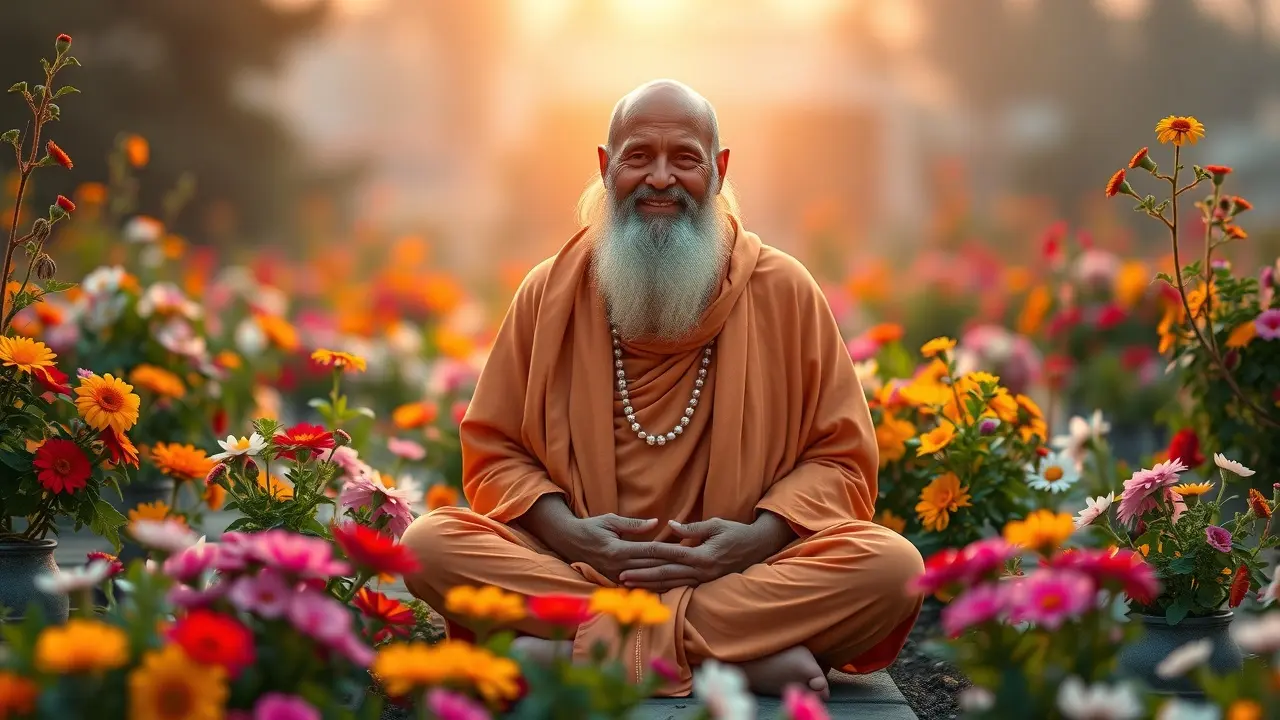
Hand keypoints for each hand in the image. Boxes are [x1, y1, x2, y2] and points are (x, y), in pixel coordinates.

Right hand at [555, 513, 675, 583]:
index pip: (650, 551)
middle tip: (695, 565)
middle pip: (653, 567)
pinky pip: (639, 585)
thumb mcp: (611, 520)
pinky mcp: (615, 581)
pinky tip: (669, 585)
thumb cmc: (591, 527)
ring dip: (668, 579)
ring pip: (648, 579)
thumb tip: (657, 523)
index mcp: (618, 550)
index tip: (687, 550)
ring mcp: (616, 576)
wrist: (569, 542)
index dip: (670, 550)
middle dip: (675, 566)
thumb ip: (634, 525)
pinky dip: (655, 585)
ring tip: (687, 578)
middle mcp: (619, 566)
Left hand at [618, 517, 788, 592]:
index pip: (669, 555)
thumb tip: (670, 526)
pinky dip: (663, 588)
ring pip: (670, 583)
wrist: (758, 548)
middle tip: (621, 577)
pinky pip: (680, 587)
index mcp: (702, 556)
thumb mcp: (716, 525)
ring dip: (649, 585)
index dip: (648, 556)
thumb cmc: (737, 532)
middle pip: (665, 574)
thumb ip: (693, 528)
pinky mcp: (705, 583)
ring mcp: (703, 580)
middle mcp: (701, 571)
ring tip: (630, 585)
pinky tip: (649, 589)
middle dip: (642, 576)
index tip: (629, 558)